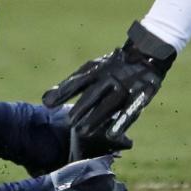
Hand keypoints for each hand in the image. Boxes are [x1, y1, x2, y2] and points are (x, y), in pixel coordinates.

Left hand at [42, 21, 176, 151]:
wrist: (145, 54)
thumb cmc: (110, 68)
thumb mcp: (89, 72)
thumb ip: (68, 87)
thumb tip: (45, 102)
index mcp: (96, 70)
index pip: (77, 81)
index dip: (63, 91)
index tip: (47, 103)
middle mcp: (110, 77)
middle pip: (93, 94)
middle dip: (81, 108)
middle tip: (69, 122)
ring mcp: (125, 87)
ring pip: (109, 104)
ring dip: (96, 118)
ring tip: (83, 132)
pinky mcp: (141, 96)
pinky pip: (130, 111)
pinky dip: (120, 123)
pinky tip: (111, 135)